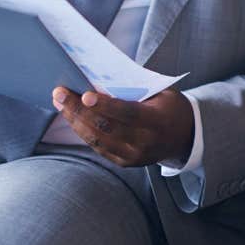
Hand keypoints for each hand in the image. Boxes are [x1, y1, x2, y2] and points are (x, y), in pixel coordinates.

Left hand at [51, 87, 193, 166]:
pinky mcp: (124, 162)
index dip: (104, 105)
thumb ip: (135, 91)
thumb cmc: (169, 107)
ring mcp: (133, 156)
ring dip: (75, 120)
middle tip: (60, 93)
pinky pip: (98, 147)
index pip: (126, 113)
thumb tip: (98, 81)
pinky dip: (83, 131)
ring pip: (96, 139)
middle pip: (105, 127)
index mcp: (156, 122)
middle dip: (78, 110)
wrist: (185, 137)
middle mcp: (144, 143)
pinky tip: (73, 118)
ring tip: (61, 103)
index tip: (84, 95)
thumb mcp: (161, 94)